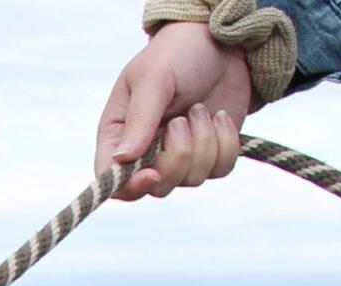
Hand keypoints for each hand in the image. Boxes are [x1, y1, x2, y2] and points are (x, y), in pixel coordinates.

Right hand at [95, 21, 249, 199]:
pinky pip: (219, 170)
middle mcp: (146, 153)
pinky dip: (226, 144)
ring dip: (204, 142)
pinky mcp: (211, 154)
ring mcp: (179, 156)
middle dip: (178, 155)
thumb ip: (140, 118)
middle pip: (157, 186)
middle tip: (184, 118)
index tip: (153, 173)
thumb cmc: (177, 54)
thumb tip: (122, 158)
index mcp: (119, 136)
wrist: (222, 43)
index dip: (131, 186)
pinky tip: (220, 117)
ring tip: (202, 109)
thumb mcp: (153, 77)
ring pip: (190, 179)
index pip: (114, 180)